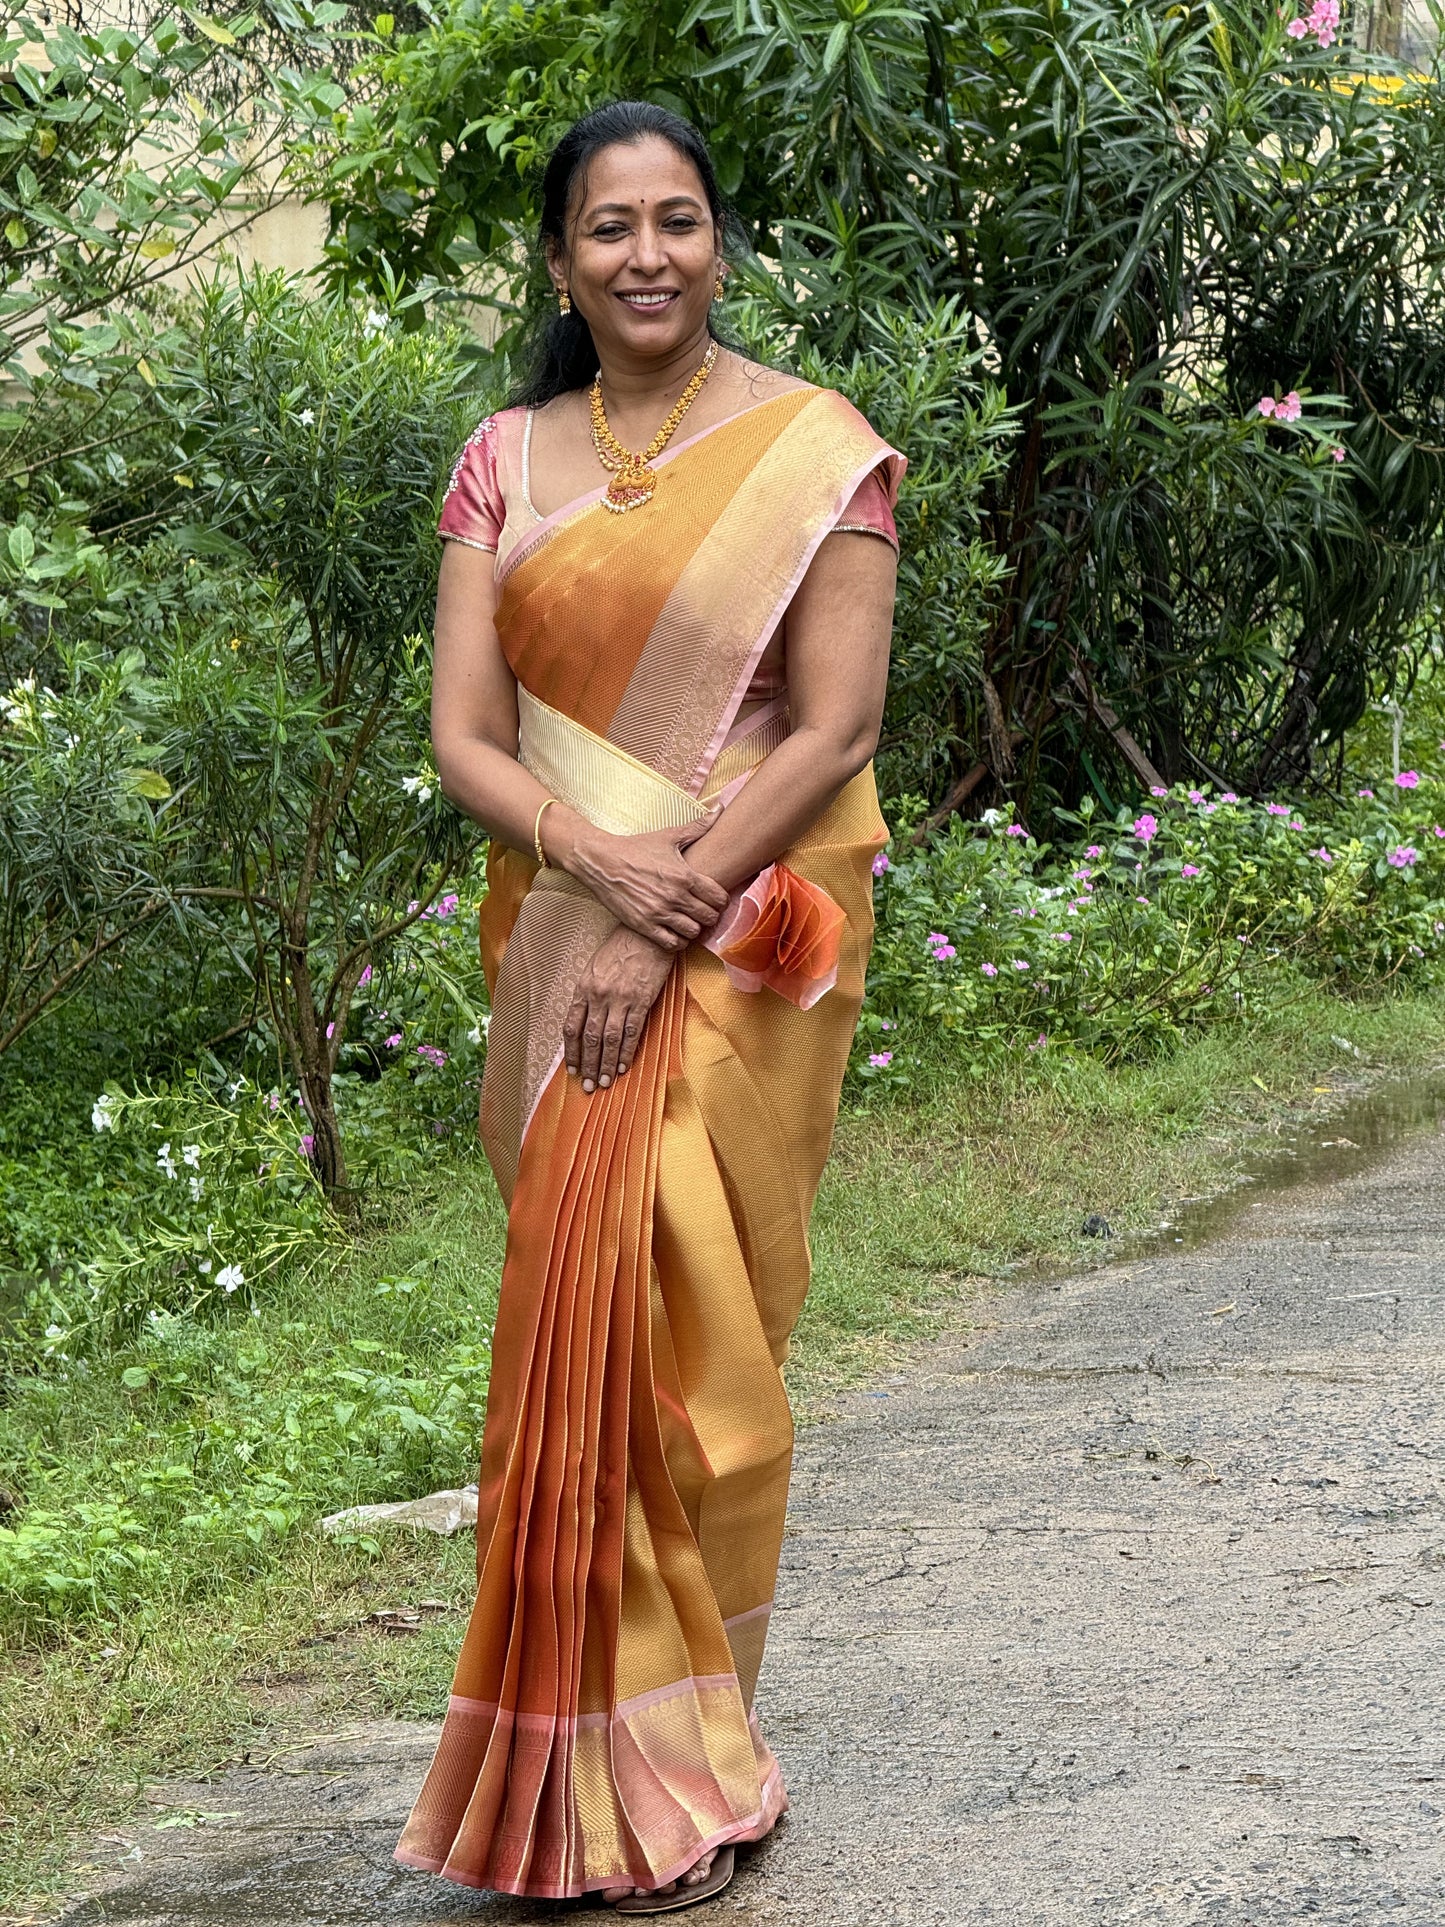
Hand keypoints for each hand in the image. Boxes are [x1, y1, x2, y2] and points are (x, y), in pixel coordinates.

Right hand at [561, 815, 728, 950]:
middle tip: (703, 911)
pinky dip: (677, 940)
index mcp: (685, 876)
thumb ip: (698, 827)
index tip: (715, 899)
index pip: (719, 898)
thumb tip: (720, 809)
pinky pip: (672, 944)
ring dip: (694, 929)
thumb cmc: (636, 848)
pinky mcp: (644, 926)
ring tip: (688, 921)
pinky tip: (673, 931)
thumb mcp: (668, 836)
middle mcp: (675, 897)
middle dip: (710, 915)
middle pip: (709, 918)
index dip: (721, 900)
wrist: (601, 861)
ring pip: (693, 933)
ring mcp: (659, 913)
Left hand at [564, 928, 675, 1092]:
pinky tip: (623, 1066)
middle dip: (587, 1065)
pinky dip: (626, 1051)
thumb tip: (583, 1021)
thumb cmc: (620, 948)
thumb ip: (588, 994)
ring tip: (604, 1082)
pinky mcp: (642, 1001)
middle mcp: (599, 996)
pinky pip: (632, 1032)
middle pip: (589, 1038)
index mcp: (584, 988)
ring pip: (609, 1039)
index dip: (570, 1052)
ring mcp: (620, 999)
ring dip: (605, 1064)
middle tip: (587, 1086)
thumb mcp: (594, 967)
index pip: (572, 1027)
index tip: (572, 1070)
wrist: (647, 935)